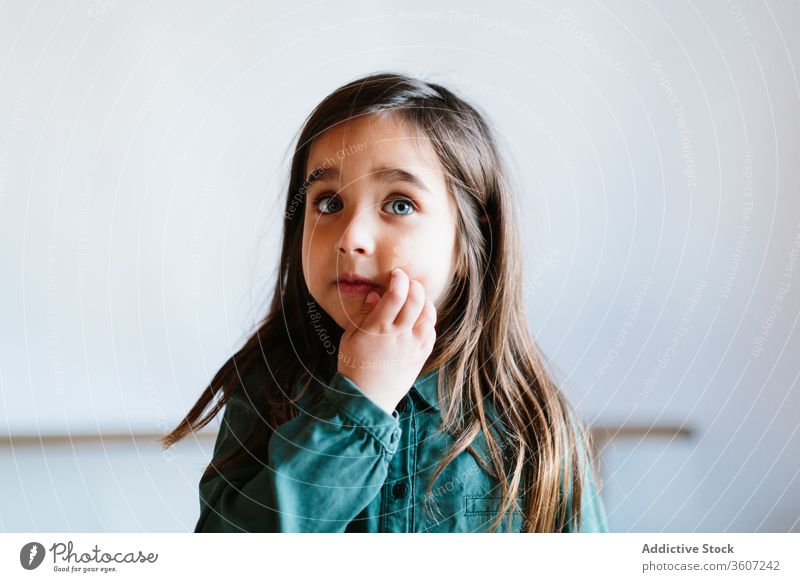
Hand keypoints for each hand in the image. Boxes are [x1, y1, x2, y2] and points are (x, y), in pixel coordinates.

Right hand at [336, 268, 436, 414]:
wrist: (366, 397)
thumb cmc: (353, 366)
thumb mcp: (350, 337)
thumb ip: (364, 313)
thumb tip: (376, 294)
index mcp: (379, 328)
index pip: (396, 294)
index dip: (399, 279)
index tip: (396, 274)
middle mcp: (400, 335)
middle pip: (416, 300)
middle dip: (414, 285)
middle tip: (408, 282)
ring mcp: (413, 346)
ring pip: (429, 315)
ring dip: (425, 301)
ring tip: (416, 298)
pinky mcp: (420, 357)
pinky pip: (431, 333)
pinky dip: (428, 321)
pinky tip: (419, 319)